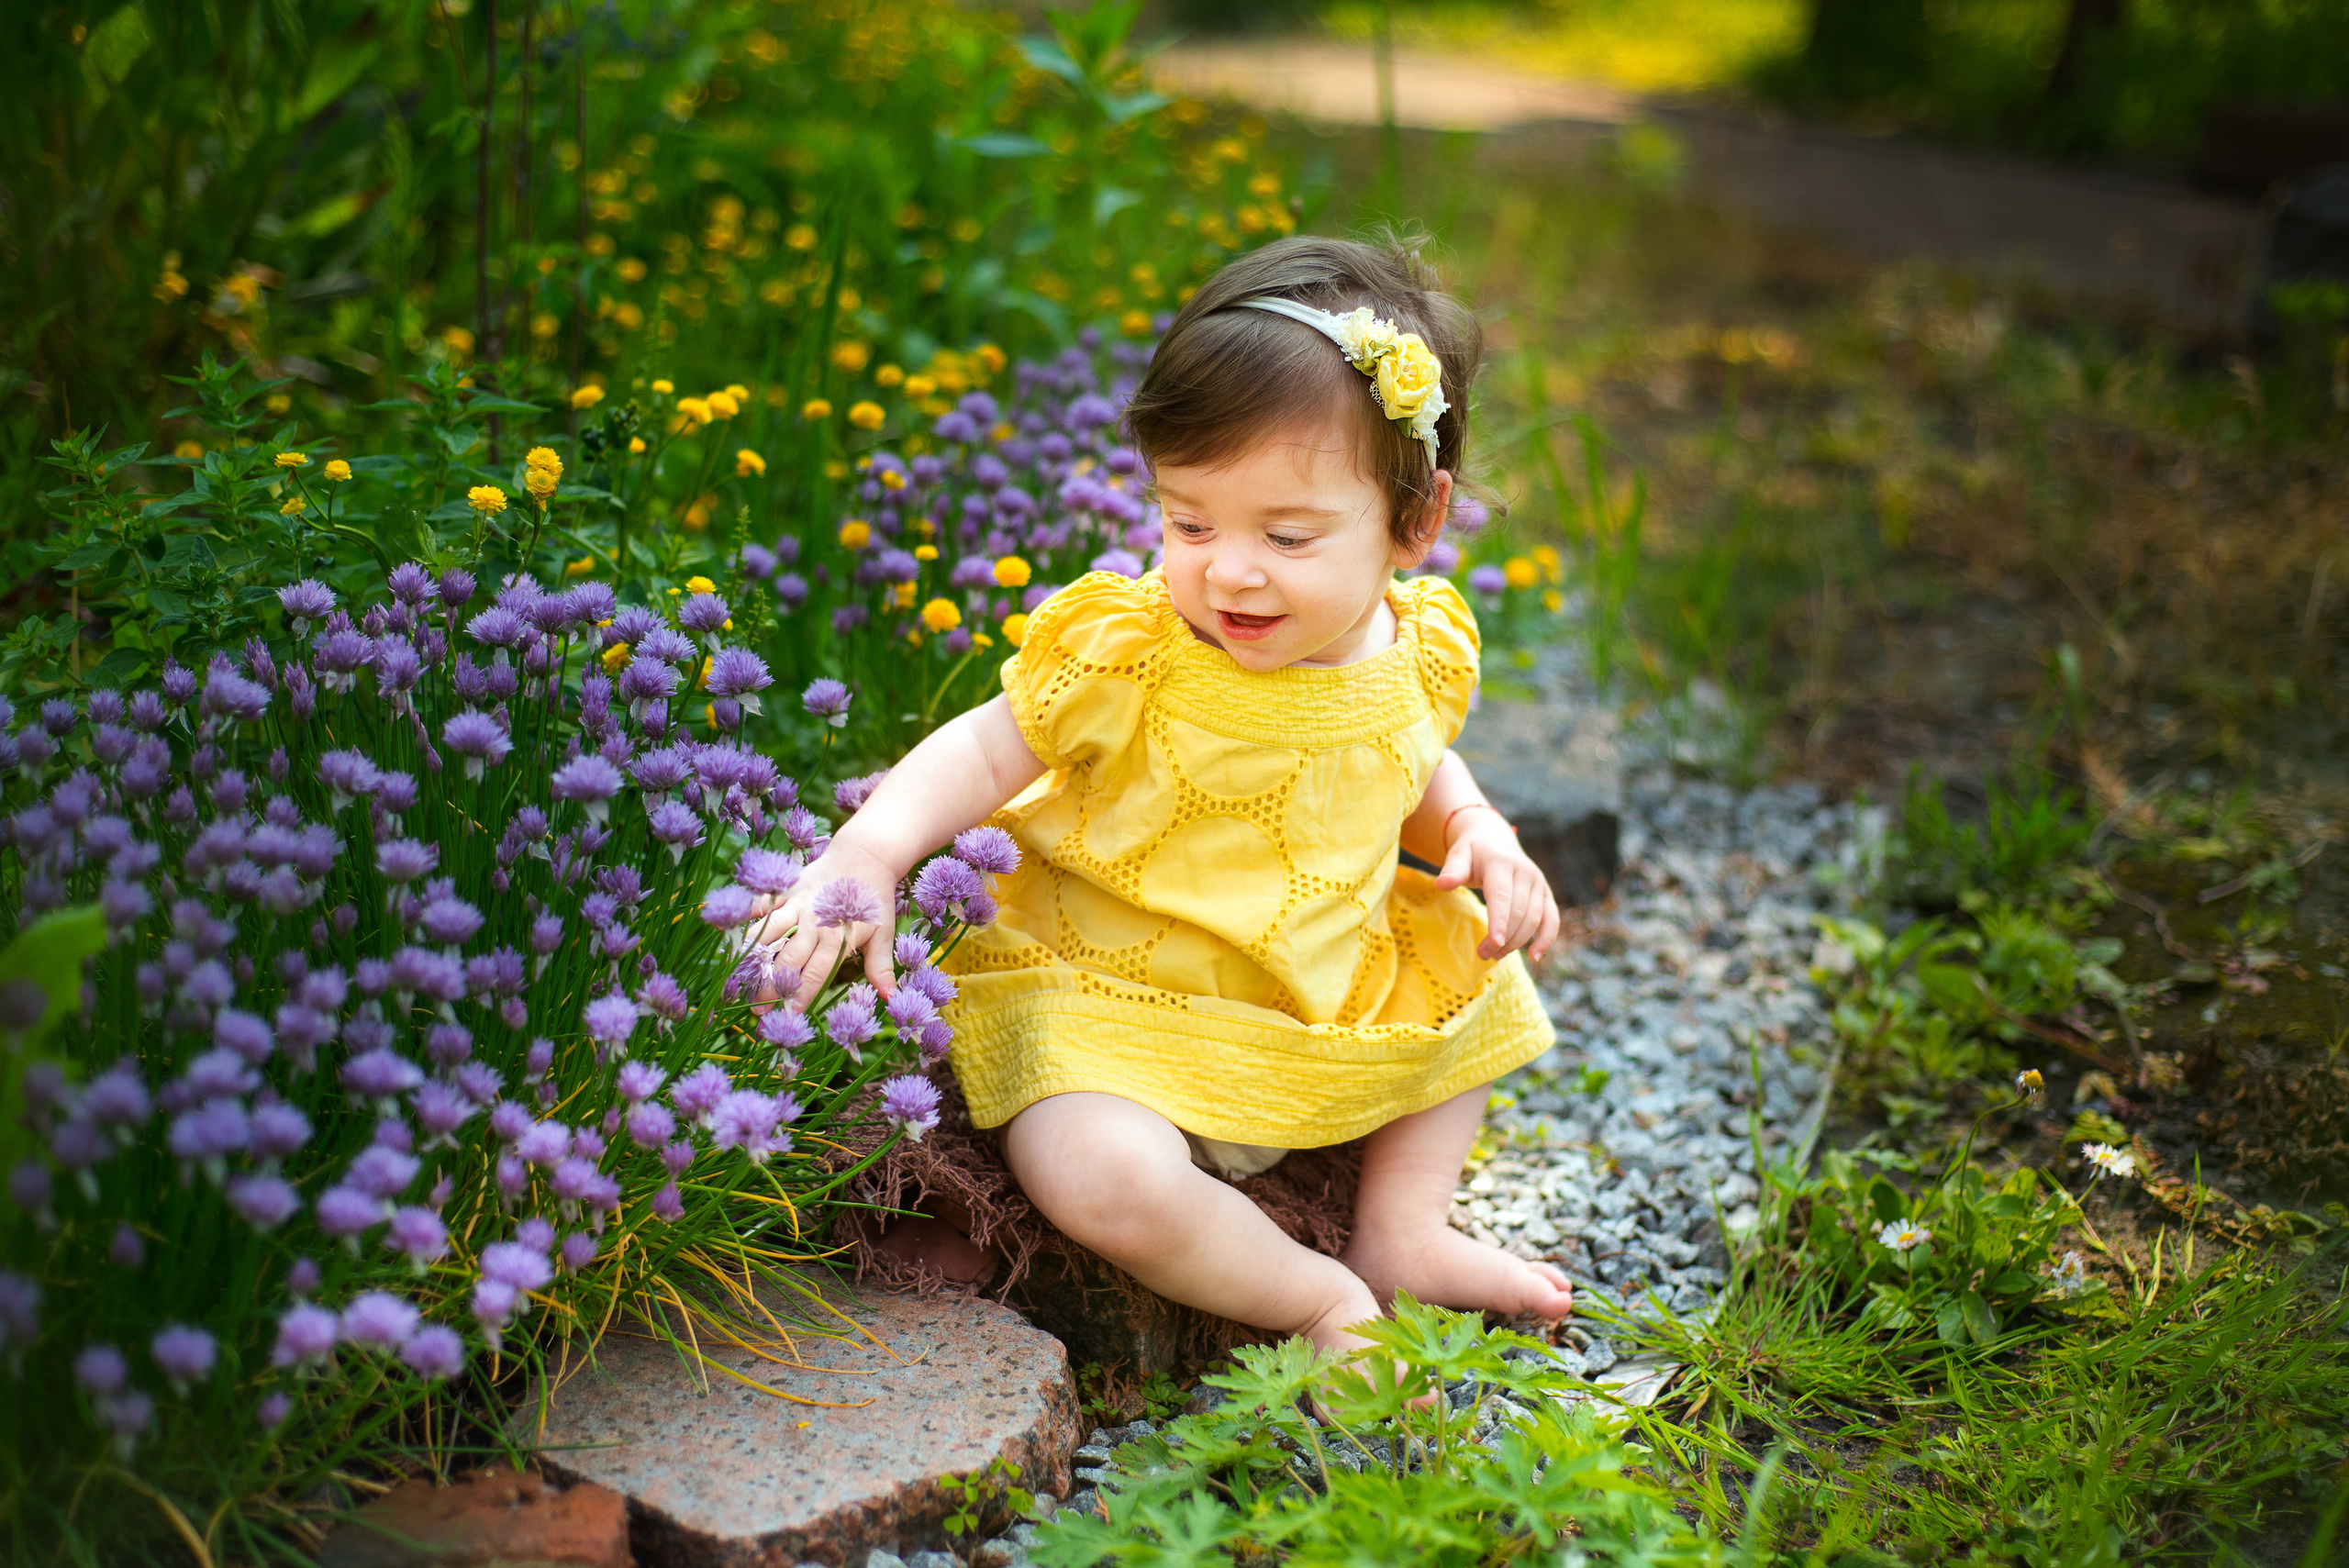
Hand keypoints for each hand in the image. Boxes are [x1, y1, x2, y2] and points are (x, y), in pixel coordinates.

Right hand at [743, 841, 902, 1010]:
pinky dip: (748, 918)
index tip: (788, 1016)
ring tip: (739, 979)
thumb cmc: (874, 899)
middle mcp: (814, 922)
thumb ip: (880, 967)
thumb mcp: (883, 933)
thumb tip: (889, 996)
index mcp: (837, 937)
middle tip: (758, 1009)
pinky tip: (730, 934)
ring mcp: (797, 905)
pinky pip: (763, 905)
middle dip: (772, 986)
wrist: (865, 854)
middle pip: (787, 959)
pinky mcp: (787, 890)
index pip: (816, 974)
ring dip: (753, 957)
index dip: (801, 996)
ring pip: (769, 933)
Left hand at [1431, 809, 1560, 963]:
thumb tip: (1441, 885)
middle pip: (1518, 912)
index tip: (1494, 943)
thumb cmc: (1472, 853)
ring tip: (1495, 955)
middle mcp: (1525, 871)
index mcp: (1501, 862)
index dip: (1499, 921)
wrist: (1495, 840)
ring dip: (1516, 942)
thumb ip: (1452, 870)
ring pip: (1533, 919)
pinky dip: (1546, 939)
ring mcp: (1538, 882)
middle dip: (1502, 938)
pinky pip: (1552, 919)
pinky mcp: (1546, 893)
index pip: (1502, 896)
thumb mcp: (1459, 856)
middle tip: (1483, 955)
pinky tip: (1534, 956)